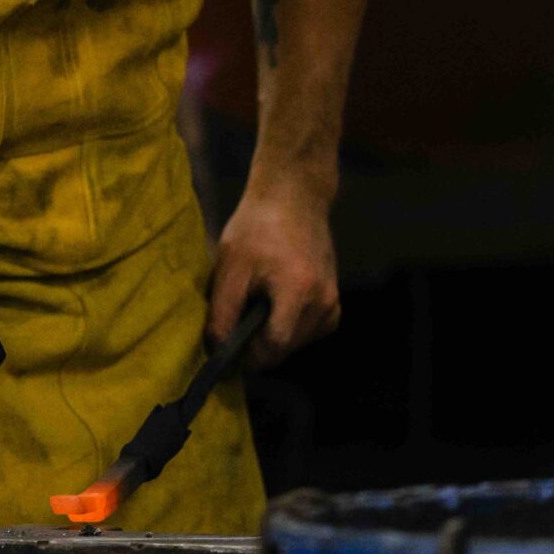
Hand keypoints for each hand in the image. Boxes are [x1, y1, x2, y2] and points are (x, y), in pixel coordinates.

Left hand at [208, 191, 339, 367]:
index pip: (274, 347)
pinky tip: (278, 307)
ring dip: (275, 337)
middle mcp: (323, 300)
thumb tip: (218, 350)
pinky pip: (312, 332)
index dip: (249, 356)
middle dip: (259, 345)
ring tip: (258, 305)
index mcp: (298, 290)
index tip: (229, 349)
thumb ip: (223, 311)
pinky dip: (292, 329)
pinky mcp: (335, 299)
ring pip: (299, 344)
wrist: (294, 197)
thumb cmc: (258, 226)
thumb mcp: (231, 265)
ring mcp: (333, 300)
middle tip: (238, 320)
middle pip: (286, 349)